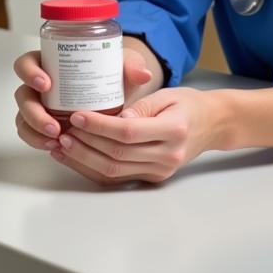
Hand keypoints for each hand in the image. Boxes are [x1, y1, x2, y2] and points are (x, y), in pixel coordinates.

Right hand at [12, 45, 155, 150]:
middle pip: (22, 95)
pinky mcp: (43, 125)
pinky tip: (55, 146)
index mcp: (48, 62)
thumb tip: (144, 73)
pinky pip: (30, 134)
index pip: (26, 63)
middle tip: (55, 124)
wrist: (112, 93)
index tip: (47, 83)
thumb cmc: (109, 73)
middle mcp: (38, 84)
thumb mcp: (118, 65)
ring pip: (23, 118)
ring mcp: (38, 105)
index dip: (30, 73)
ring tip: (56, 139)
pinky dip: (38, 141)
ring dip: (35, 130)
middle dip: (34, 112)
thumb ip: (129, 66)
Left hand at [49, 87, 216, 184]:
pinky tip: (74, 157)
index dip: (99, 126)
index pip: (128, 132)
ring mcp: (160, 171)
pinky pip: (117, 178)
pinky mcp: (152, 178)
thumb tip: (116, 118)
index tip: (76, 115)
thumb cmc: (187, 104)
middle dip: (85, 144)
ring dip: (83, 159)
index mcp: (173, 131)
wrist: (212, 125)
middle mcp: (167, 156)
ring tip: (60, 145)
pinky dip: (92, 169)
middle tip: (60, 131)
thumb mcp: (167, 94)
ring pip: (114, 171)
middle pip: (117, 155)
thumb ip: (141, 106)